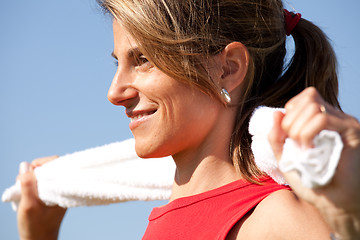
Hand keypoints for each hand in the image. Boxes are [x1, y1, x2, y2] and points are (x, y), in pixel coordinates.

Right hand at [17, 156, 66, 239]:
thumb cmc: (35, 226)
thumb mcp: (29, 205)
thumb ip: (27, 185)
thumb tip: (25, 164)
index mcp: (62, 187)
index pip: (57, 163)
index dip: (42, 163)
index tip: (30, 171)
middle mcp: (61, 186)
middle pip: (49, 167)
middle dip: (33, 171)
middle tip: (22, 182)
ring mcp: (56, 190)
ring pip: (43, 174)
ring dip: (30, 178)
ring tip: (22, 190)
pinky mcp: (50, 194)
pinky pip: (41, 182)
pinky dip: (31, 184)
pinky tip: (25, 193)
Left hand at [268, 87, 359, 238]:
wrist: (333, 203)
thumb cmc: (311, 181)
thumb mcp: (285, 157)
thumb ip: (276, 137)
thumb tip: (276, 113)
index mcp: (321, 119)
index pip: (304, 97)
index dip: (290, 112)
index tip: (289, 136)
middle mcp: (335, 117)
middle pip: (307, 98)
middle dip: (291, 121)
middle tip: (294, 144)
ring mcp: (344, 123)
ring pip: (313, 106)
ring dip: (298, 129)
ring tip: (303, 150)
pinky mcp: (351, 132)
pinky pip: (322, 119)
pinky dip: (308, 133)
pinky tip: (310, 150)